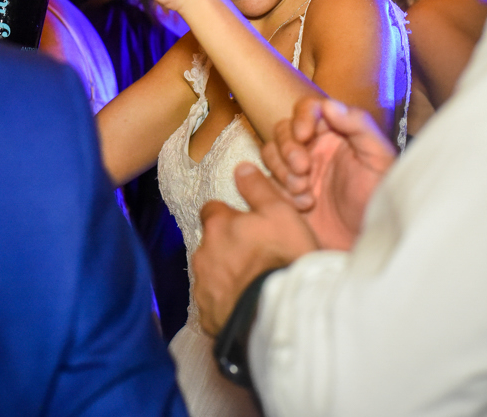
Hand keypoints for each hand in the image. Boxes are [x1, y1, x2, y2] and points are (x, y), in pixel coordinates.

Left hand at [192, 164, 317, 334]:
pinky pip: (214, 305)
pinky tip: (247, 306)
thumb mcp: (280, 214)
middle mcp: (203, 255)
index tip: (246, 224)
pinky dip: (227, 303)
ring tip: (254, 284)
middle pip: (211, 244)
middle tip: (256, 257)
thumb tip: (240, 167)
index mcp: (218, 227)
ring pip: (211, 274)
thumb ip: (258, 189)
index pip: (212, 210)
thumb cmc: (283, 257)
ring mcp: (203, 288)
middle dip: (227, 248)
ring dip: (226, 276)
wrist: (281, 312)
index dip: (228, 215)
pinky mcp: (208, 317)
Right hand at [260, 98, 396, 249]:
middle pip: (283, 130)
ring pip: (271, 153)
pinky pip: (268, 183)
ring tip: (305, 190)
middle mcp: (314, 148)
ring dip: (283, 170)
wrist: (367, 241)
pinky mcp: (286, 194)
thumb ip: (359, 126)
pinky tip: (304, 206)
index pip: (308, 109)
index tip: (304, 134)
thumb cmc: (379, 199)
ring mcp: (298, 171)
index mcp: (335, 133)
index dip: (301, 117)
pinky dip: (281, 192)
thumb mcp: (378, 159)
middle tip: (304, 169)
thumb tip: (329, 104)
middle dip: (288, 148)